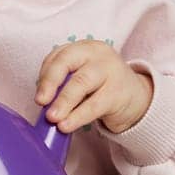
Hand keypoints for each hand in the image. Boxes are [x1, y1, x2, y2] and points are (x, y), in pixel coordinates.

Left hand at [34, 41, 153, 135]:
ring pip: (81, 83)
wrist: (137, 99)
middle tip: (40, 102)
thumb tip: (42, 103)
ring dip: (63, 102)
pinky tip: (67, 126)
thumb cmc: (101, 88)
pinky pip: (94, 105)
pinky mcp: (118, 92)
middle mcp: (97, 55)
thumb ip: (63, 84)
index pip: (59, 55)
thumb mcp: (81, 78)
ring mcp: (110, 71)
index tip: (38, 95)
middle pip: (68, 63)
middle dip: (51, 83)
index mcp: (83, 48)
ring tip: (53, 118)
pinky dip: (77, 117)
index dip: (45, 75)